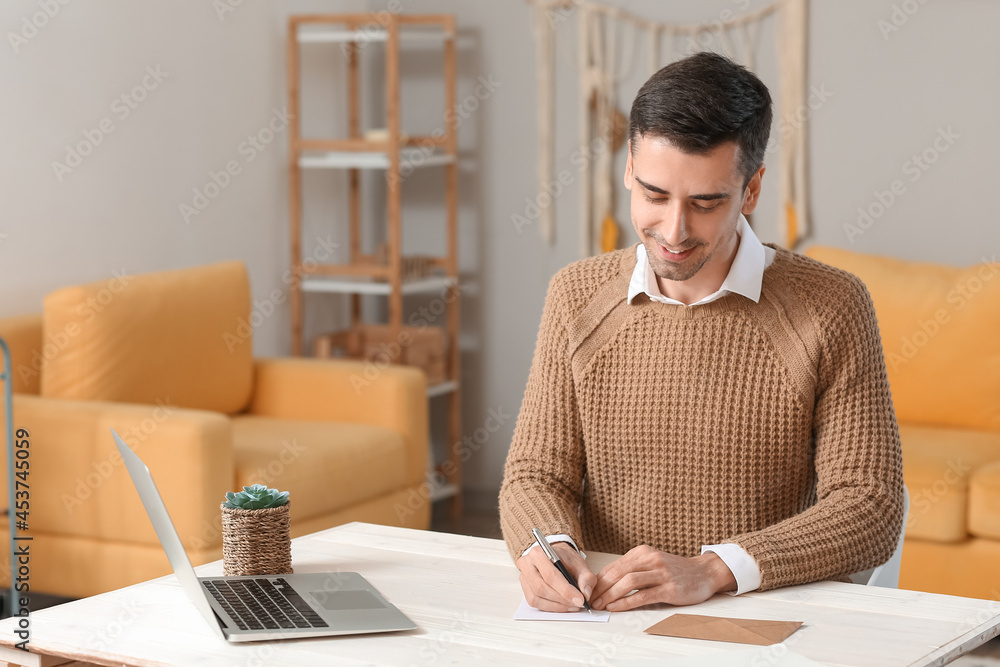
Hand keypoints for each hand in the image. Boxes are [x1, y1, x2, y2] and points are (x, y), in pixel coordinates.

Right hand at [516, 541, 596, 611]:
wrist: (556, 557)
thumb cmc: (565, 559)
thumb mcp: (579, 564)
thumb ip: (586, 578)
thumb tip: (585, 594)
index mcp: (539, 553)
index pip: (550, 575)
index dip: (565, 590)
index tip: (580, 599)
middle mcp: (527, 564)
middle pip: (541, 588)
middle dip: (561, 599)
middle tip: (577, 604)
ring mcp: (524, 577)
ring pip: (537, 598)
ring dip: (556, 606)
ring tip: (572, 606)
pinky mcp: (525, 588)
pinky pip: (535, 603)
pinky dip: (550, 607)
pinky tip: (562, 606)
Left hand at [590, 546, 735, 610]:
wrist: (704, 572)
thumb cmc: (675, 570)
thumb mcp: (652, 563)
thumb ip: (632, 569)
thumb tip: (607, 582)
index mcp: (642, 552)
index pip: (614, 566)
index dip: (599, 580)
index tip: (589, 591)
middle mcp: (650, 559)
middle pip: (618, 573)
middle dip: (601, 588)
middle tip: (590, 600)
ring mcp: (660, 572)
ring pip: (628, 582)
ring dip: (610, 595)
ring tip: (601, 605)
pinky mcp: (669, 588)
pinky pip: (642, 595)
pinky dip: (626, 602)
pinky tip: (616, 607)